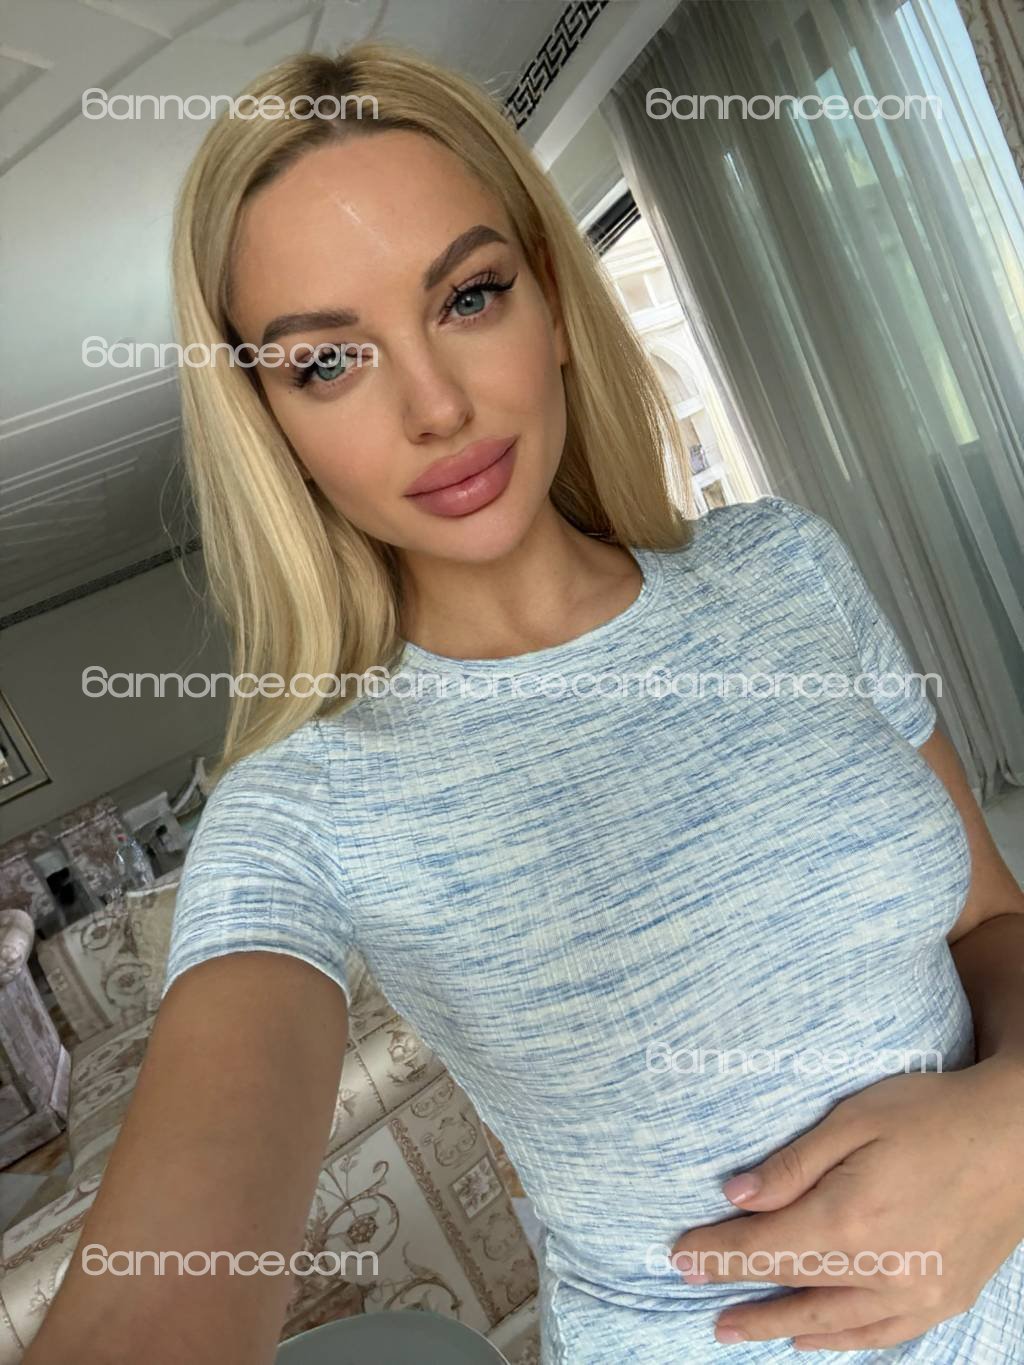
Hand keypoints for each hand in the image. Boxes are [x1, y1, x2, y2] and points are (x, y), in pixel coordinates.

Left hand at [670, 1058, 1023, 1349]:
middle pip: (792, 1289)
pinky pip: (880, 1333)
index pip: (765, 1249)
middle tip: (701, 1308)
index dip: (718, 1255)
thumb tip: (735, 1196)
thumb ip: (793, 1165)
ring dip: (780, 1328)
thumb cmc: (933, 1114)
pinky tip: (813, 1341)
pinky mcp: (944, 1298)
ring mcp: (917, 1292)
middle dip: (740, 1296)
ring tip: (739, 1331)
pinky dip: (841, 1341)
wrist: (1019, 1136)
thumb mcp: (855, 1119)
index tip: (680, 1258)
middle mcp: (881, 1269)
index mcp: (849, 1220)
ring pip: (832, 1323)